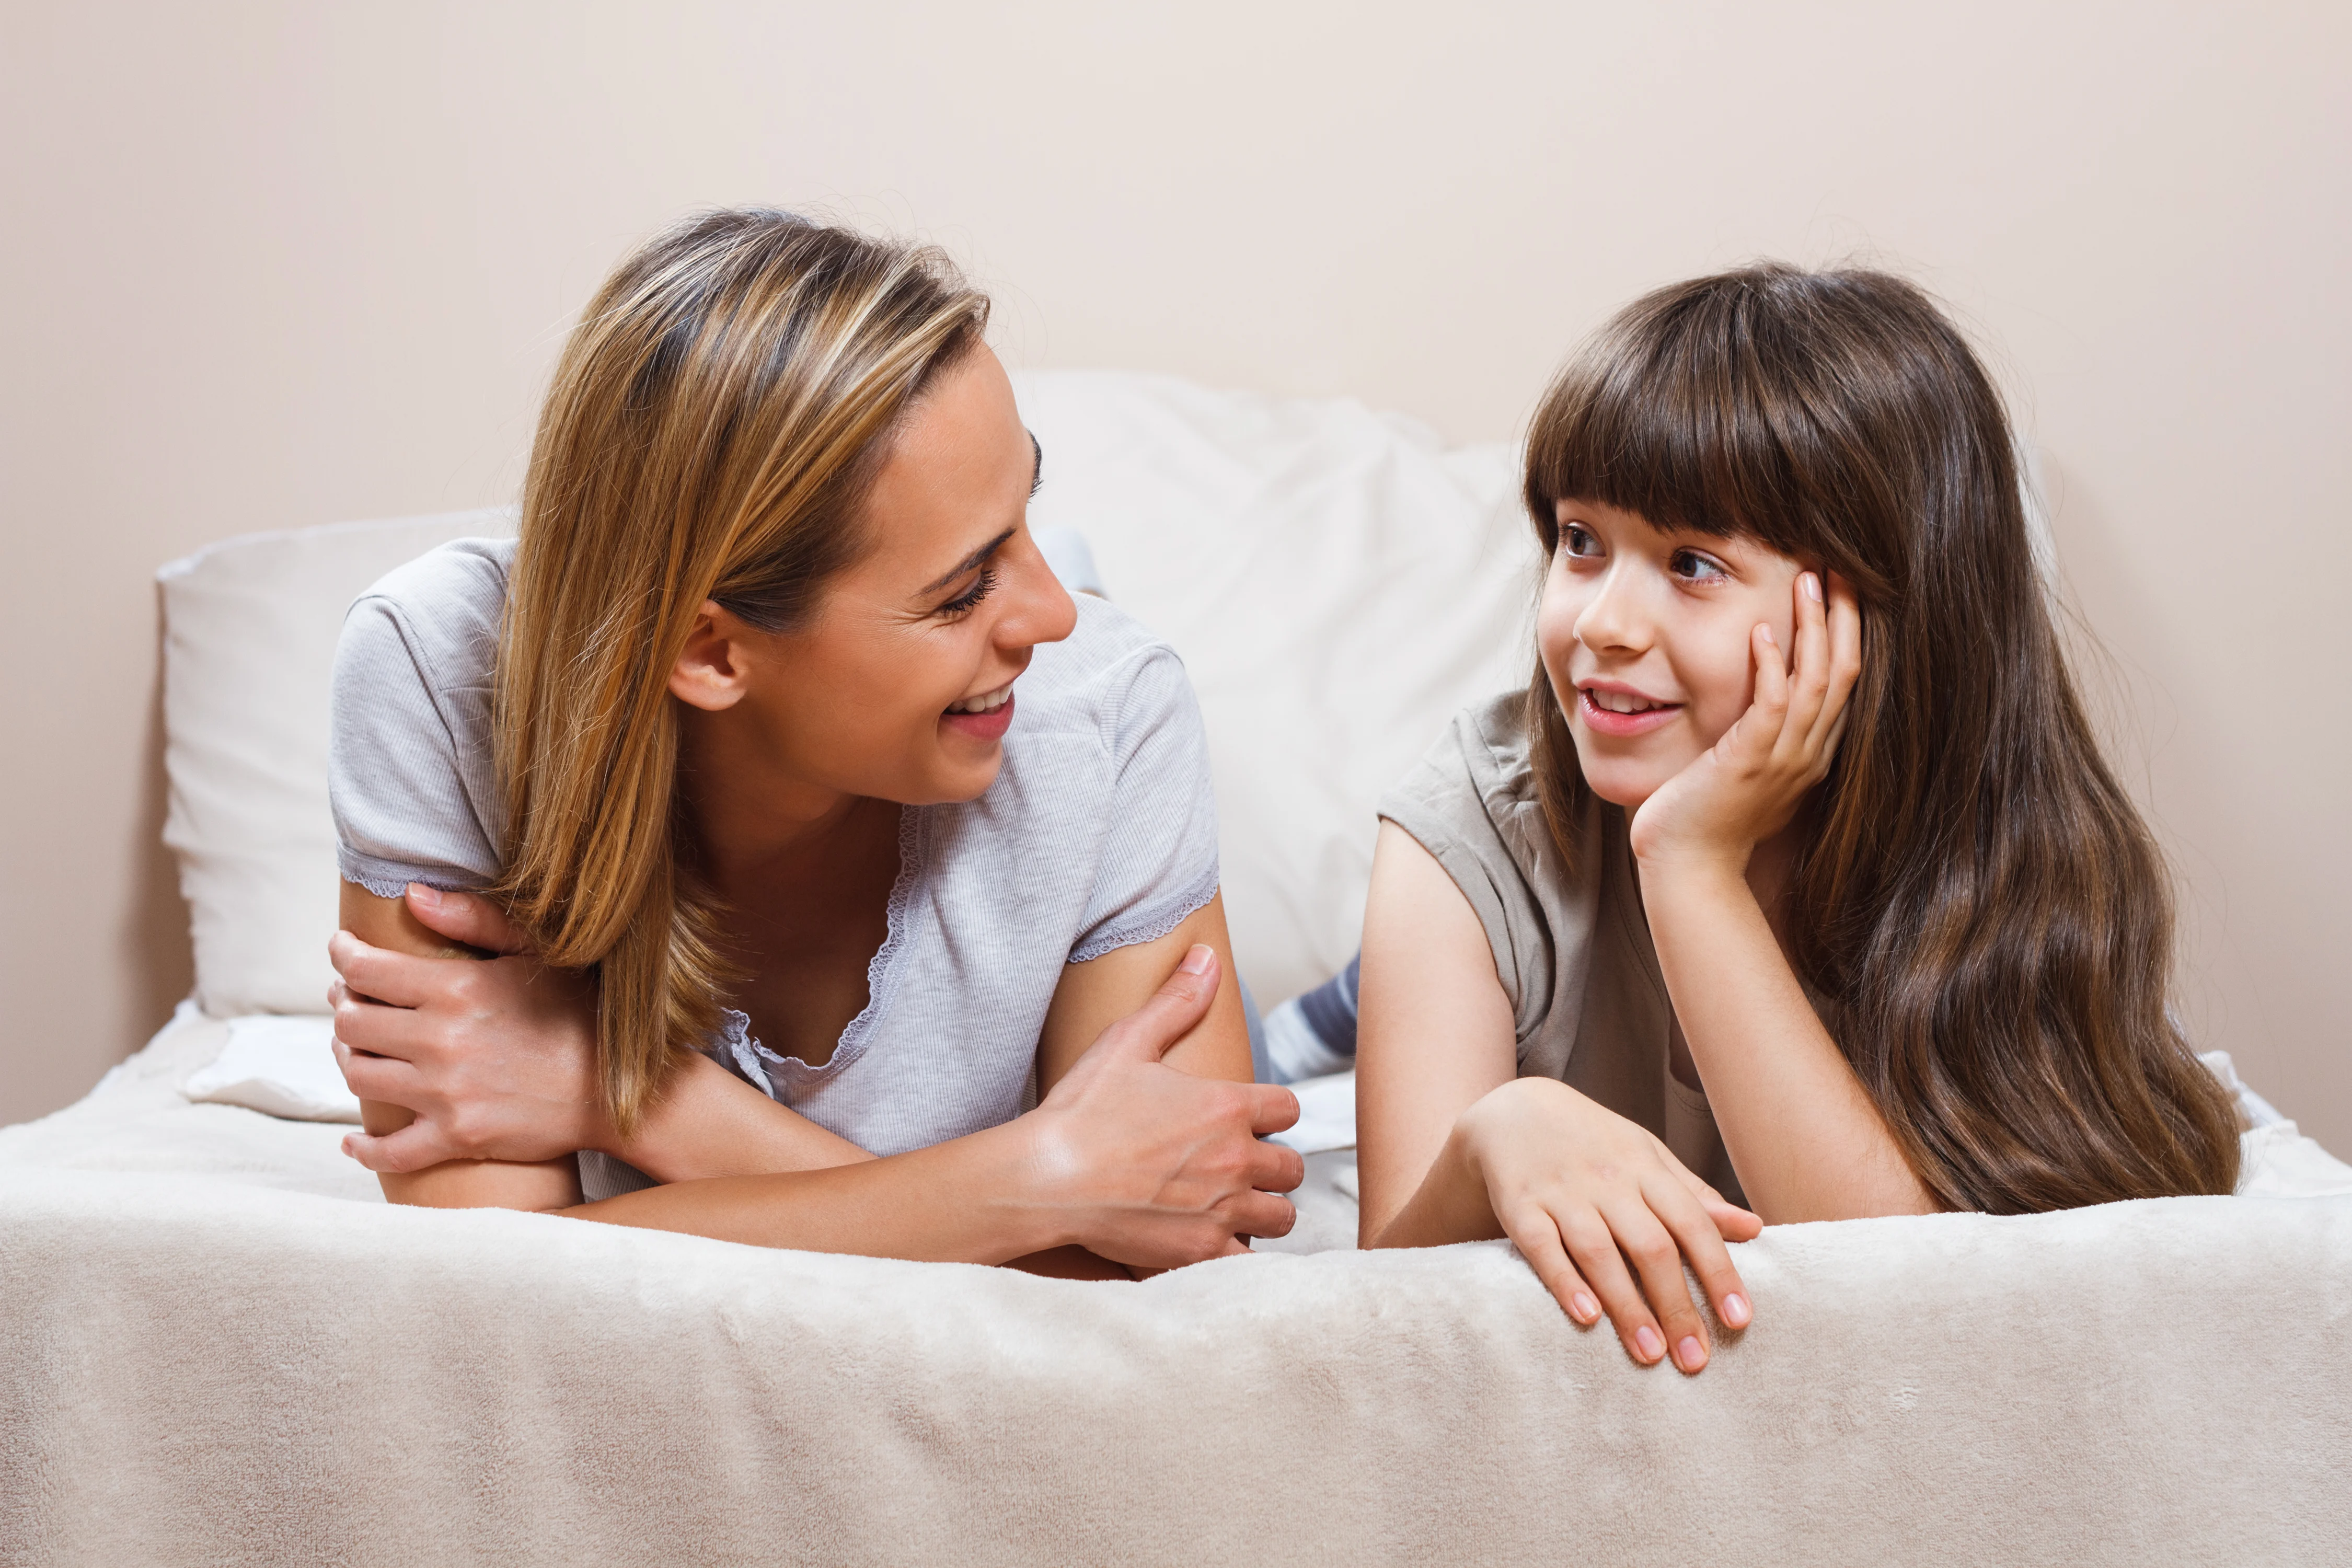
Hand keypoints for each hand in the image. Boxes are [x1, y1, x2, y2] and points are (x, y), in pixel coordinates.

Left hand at [328, 885, 606, 1172]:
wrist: (620, 1088)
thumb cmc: (581, 1012)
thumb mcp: (535, 953)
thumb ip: (473, 919)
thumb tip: (413, 895)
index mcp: (458, 989)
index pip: (368, 970)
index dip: (344, 956)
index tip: (342, 950)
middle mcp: (442, 1041)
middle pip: (352, 1024)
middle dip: (344, 1007)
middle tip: (349, 1000)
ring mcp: (446, 1094)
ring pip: (360, 1077)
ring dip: (348, 1059)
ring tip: (356, 1049)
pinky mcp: (457, 1138)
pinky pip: (388, 1152)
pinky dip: (363, 1149)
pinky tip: (354, 1141)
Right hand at [1024, 945, 1306, 1269]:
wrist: (1048, 1178)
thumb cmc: (1083, 1110)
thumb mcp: (1127, 1041)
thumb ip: (1176, 1001)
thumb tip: (1207, 957)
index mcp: (1226, 1105)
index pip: (1287, 1108)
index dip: (1270, 1113)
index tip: (1248, 1121)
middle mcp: (1236, 1157)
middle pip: (1290, 1167)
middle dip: (1271, 1167)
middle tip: (1240, 1169)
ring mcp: (1223, 1208)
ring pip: (1281, 1216)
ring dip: (1264, 1211)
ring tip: (1235, 1208)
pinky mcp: (1203, 1250)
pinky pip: (1251, 1262)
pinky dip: (1241, 1256)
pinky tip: (1219, 1246)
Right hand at [1457, 1076, 1759, 1371]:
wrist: (1512, 1109)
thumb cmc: (1593, 1141)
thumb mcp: (1647, 1155)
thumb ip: (1694, 1195)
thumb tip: (1755, 1228)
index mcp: (1645, 1168)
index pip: (1692, 1222)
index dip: (1718, 1272)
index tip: (1739, 1320)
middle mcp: (1606, 1180)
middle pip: (1650, 1246)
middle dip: (1676, 1307)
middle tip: (1694, 1360)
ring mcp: (1561, 1193)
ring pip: (1599, 1252)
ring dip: (1627, 1306)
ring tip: (1650, 1355)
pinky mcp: (1519, 1206)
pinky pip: (1541, 1246)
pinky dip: (1565, 1281)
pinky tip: (1587, 1317)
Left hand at [1628, 569, 1861, 872]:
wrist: (1688, 866)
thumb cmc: (1706, 817)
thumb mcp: (1746, 768)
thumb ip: (1761, 732)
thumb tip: (1761, 696)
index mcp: (1812, 752)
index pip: (1845, 681)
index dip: (1848, 632)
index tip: (1841, 589)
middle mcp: (1808, 754)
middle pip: (1844, 672)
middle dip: (1844, 617)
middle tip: (1838, 568)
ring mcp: (1783, 759)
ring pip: (1818, 681)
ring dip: (1814, 627)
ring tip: (1808, 580)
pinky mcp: (1750, 763)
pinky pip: (1772, 705)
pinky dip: (1772, 665)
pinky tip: (1763, 630)